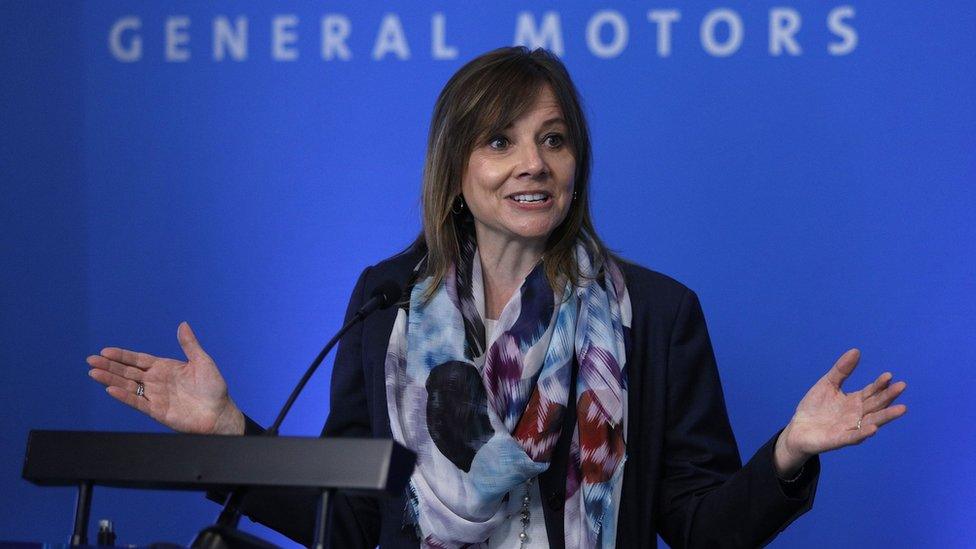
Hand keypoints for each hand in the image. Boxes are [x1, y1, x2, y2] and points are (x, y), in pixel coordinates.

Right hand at [86, 322, 244, 434]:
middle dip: (109, 366)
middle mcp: (156, 381)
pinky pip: (137, 402)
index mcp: (165, 368)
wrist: (220, 412)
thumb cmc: (213, 387)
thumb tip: (183, 324)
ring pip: (128, 386)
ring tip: (93, 373)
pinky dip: (124, 396)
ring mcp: (155, 396)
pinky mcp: (157, 411)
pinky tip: (110, 389)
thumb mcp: (202, 361)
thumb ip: (190, 344)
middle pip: (128, 372)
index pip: (138, 360)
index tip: (105, 351)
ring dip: (110, 379)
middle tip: (91, 360)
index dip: (122, 356)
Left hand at [774, 349, 906, 476]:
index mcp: (855, 401)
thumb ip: (841, 370)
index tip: (889, 375)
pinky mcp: (839, 439)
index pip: (871, 392)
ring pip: (871, 421)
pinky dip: (863, 433)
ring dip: (886, 416)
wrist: (797, 428)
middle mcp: (857, 415)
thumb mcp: (828, 384)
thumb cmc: (815, 407)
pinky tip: (873, 429)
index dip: (880, 384)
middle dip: (888, 396)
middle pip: (876, 405)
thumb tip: (856, 350)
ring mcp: (850, 428)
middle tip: (902, 386)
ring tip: (901, 408)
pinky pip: (853, 436)